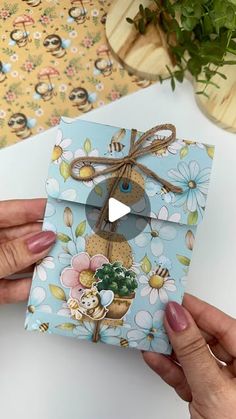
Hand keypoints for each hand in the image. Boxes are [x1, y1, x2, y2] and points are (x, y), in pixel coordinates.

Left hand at [0, 199, 55, 303]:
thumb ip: (12, 253)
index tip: (59, 208)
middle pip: (19, 238)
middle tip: (69, 240)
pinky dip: (28, 287)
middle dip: (45, 240)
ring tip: (64, 264)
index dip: (35, 209)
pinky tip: (45, 287)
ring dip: (41, 265)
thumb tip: (43, 241)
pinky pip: (12, 286)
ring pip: (19, 263)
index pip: (10, 212)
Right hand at [143, 294, 235, 418]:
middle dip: (177, 327)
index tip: (172, 297)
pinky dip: (168, 368)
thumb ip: (193, 351)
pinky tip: (153, 356)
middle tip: (155, 313)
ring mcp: (221, 383)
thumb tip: (177, 316)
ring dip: (168, 347)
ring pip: (191, 356)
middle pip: (204, 337)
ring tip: (148, 331)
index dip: (195, 308)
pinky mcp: (206, 396)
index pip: (221, 323)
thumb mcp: (215, 389)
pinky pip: (185, 375)